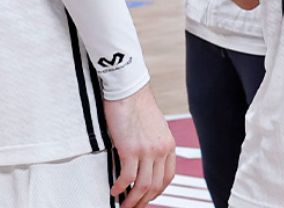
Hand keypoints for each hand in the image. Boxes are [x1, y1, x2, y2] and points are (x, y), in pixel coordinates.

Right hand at [103, 85, 174, 207]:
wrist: (127, 88)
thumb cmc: (136, 104)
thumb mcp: (154, 126)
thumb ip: (153, 143)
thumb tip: (145, 161)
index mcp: (168, 144)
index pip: (167, 177)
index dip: (157, 192)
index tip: (148, 197)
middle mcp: (161, 149)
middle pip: (156, 186)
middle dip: (144, 201)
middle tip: (133, 207)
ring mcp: (147, 151)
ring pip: (143, 186)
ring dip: (132, 200)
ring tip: (123, 205)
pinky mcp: (131, 149)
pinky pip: (127, 178)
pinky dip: (120, 188)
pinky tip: (114, 190)